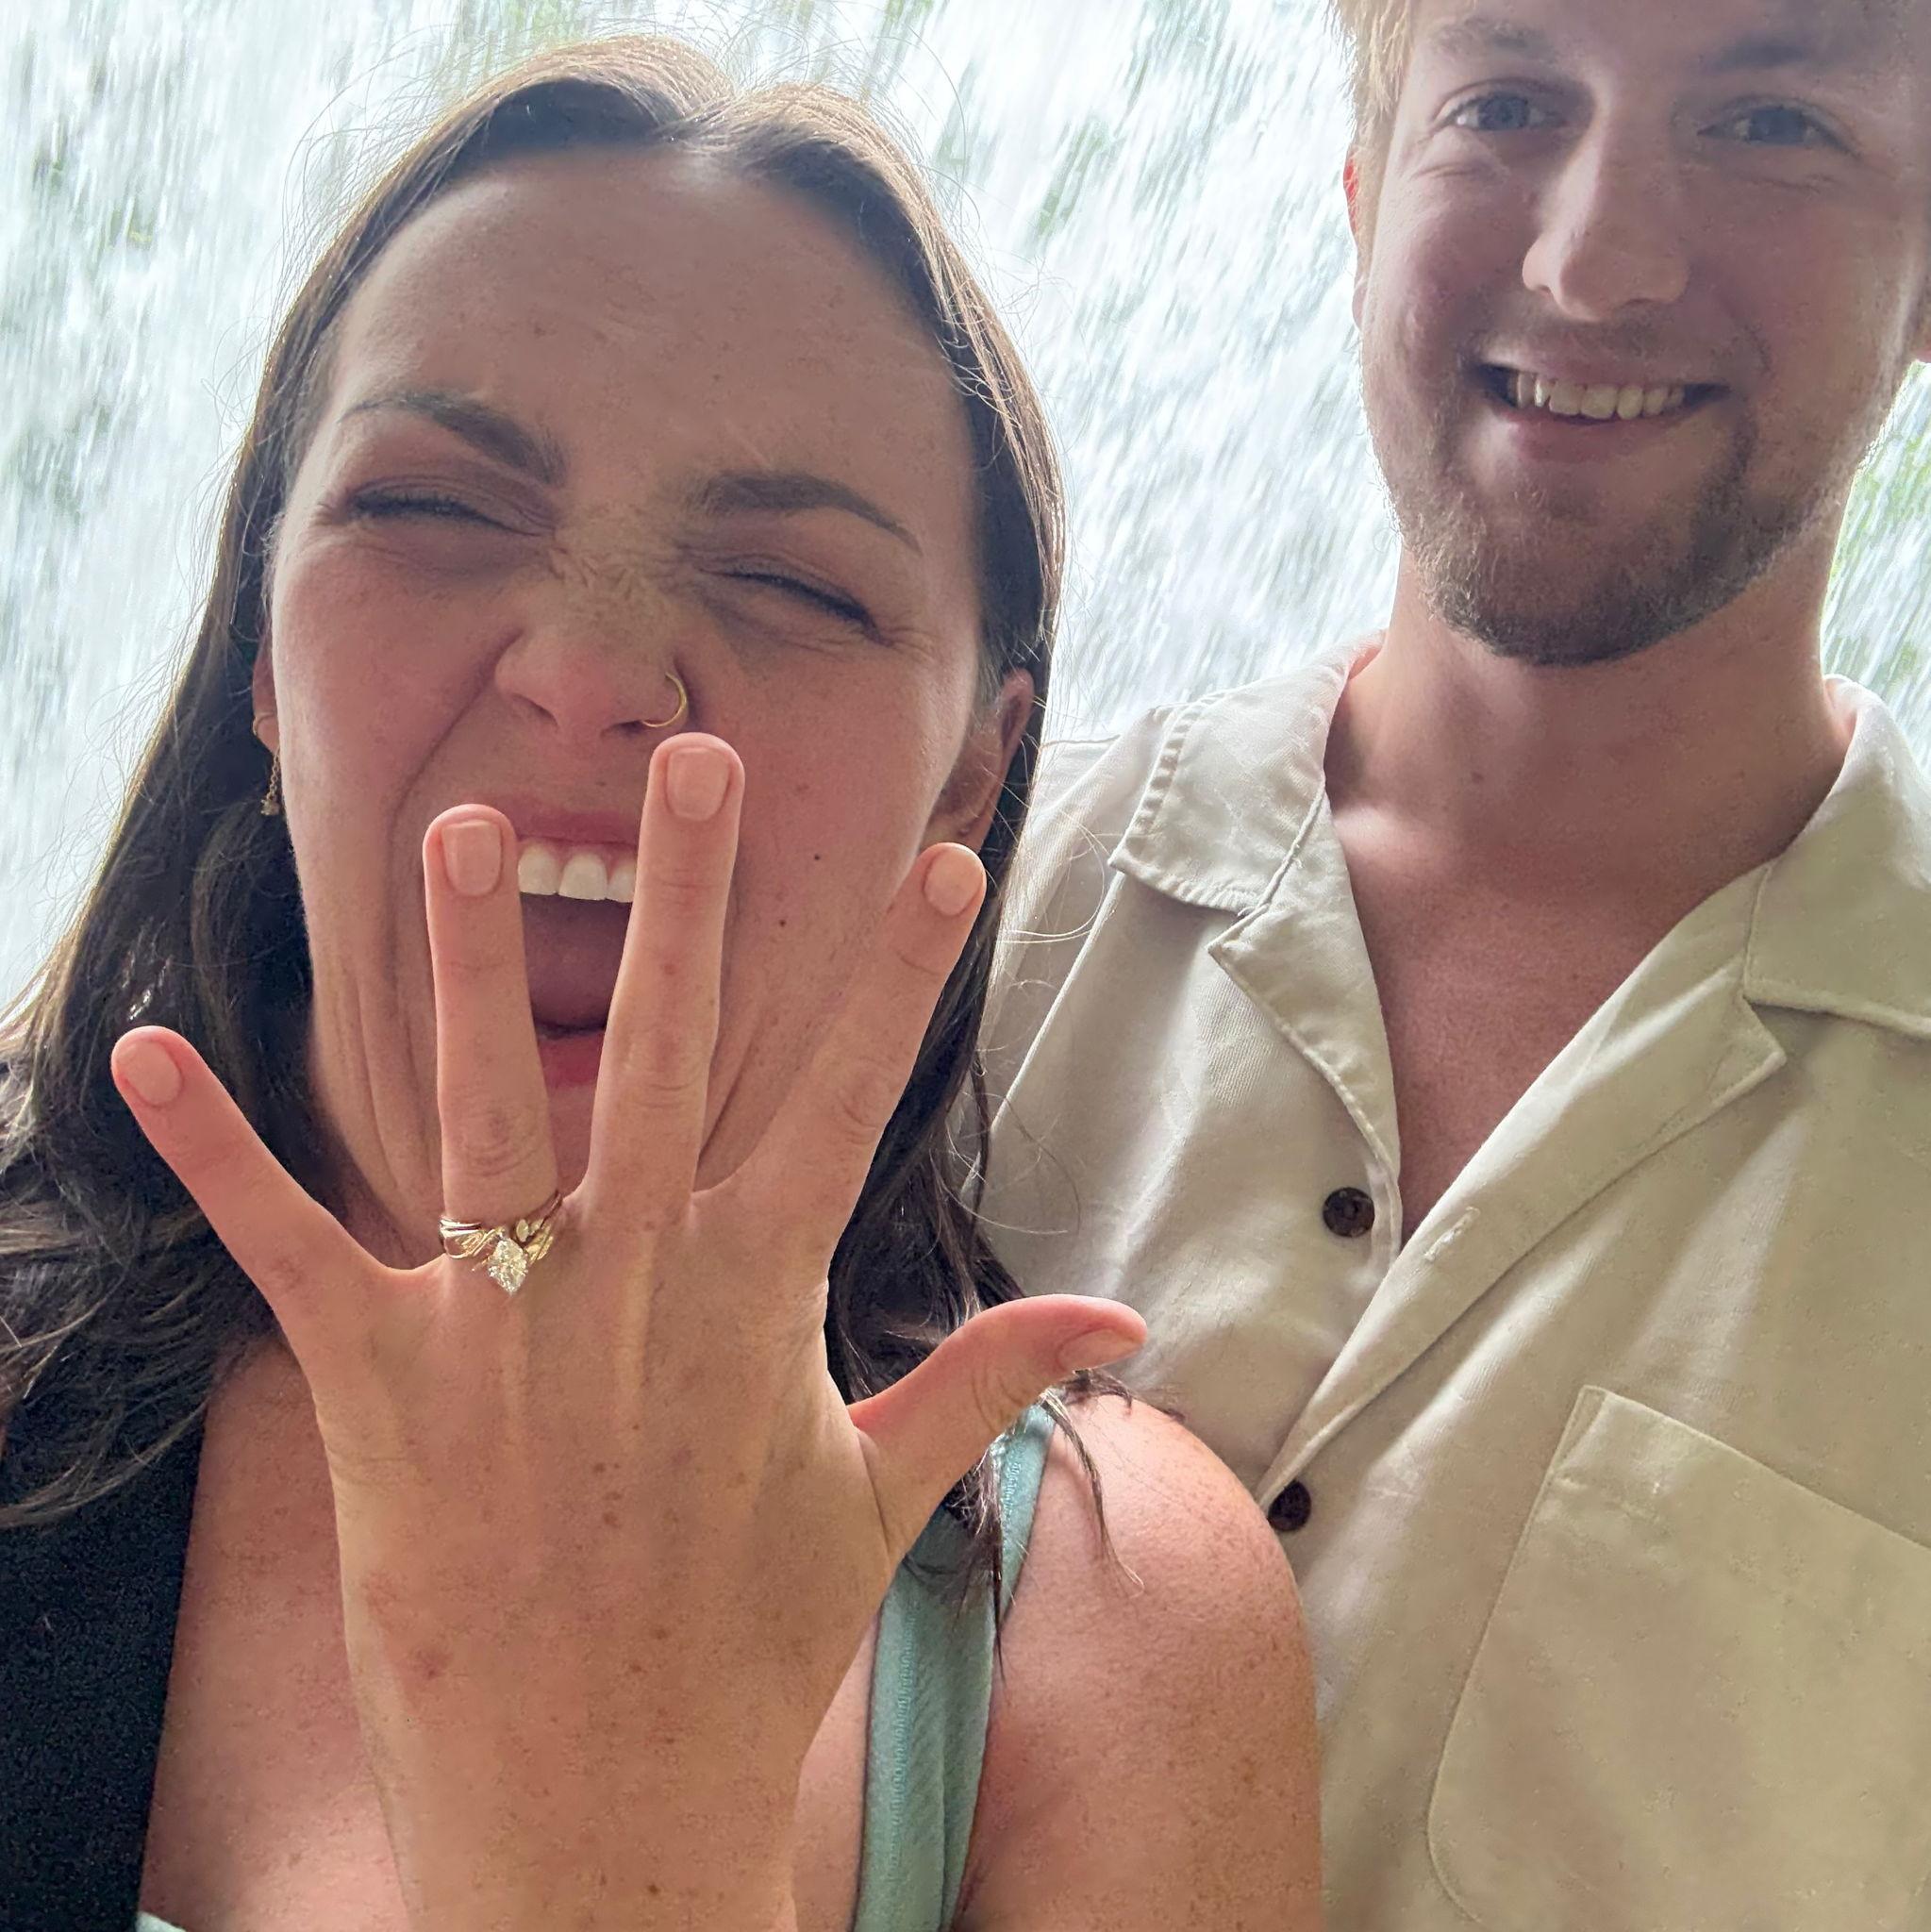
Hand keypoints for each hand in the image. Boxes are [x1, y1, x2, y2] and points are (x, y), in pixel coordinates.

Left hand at [111, 735, 1144, 1931]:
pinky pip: (288, 1246)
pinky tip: (146, 1049)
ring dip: (468, 962)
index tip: (945, 859)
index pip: (848, 1095)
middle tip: (694, 757)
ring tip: (458, 824)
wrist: (610, 1808)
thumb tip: (1127, 1321)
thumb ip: (992, 1377)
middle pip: (673, 1050)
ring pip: (487, 1107)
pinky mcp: (382, 1389)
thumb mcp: (883, 1495)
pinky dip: (214, 1149)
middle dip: (691, 894)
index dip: (902, 973)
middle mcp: (637, 1283)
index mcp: (760, 1295)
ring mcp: (505, 1328)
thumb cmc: (754, 1644)